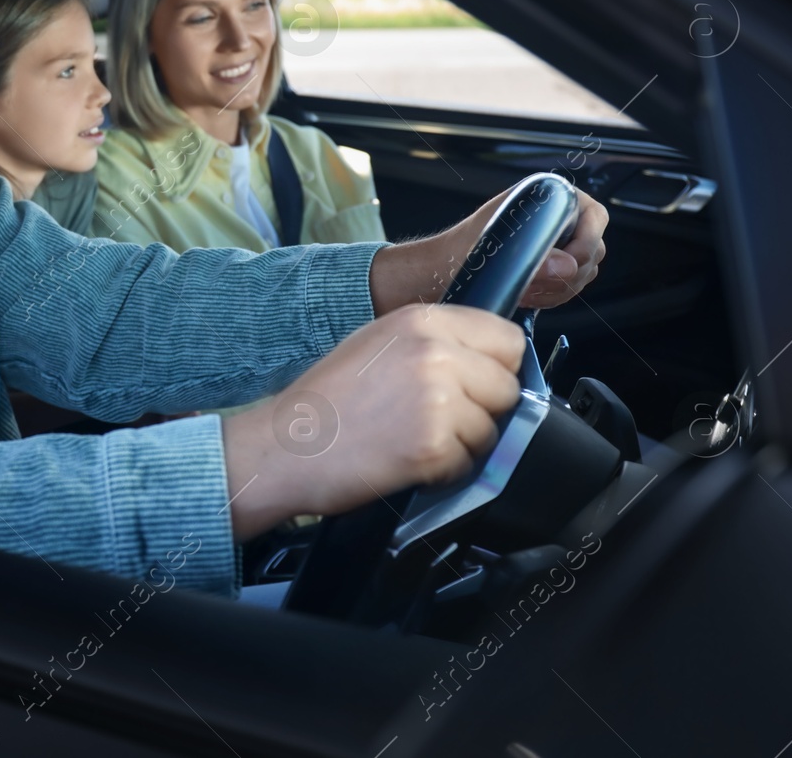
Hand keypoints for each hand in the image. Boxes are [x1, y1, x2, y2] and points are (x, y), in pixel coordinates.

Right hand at [221, 304, 523, 539]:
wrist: (284, 447)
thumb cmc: (323, 402)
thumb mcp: (377, 344)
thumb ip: (433, 343)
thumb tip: (486, 362)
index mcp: (422, 320)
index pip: (507, 339)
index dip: (496, 367)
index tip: (477, 385)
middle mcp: (435, 353)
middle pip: (507, 386)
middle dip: (483, 409)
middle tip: (438, 420)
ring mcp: (438, 400)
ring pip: (492, 430)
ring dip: (463, 444)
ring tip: (413, 439)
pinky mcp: (434, 446)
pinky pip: (470, 464)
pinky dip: (444, 471)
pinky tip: (406, 460)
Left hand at [369, 186, 608, 313]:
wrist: (443, 271)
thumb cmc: (460, 251)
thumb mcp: (496, 250)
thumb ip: (533, 258)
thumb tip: (565, 265)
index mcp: (546, 197)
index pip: (594, 216)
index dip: (586, 243)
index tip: (568, 265)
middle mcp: (555, 217)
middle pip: (593, 248)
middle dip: (569, 273)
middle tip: (540, 283)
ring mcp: (554, 243)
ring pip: (583, 271)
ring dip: (559, 288)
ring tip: (527, 289)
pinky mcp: (549, 267)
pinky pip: (569, 286)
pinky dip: (553, 295)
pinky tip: (529, 295)